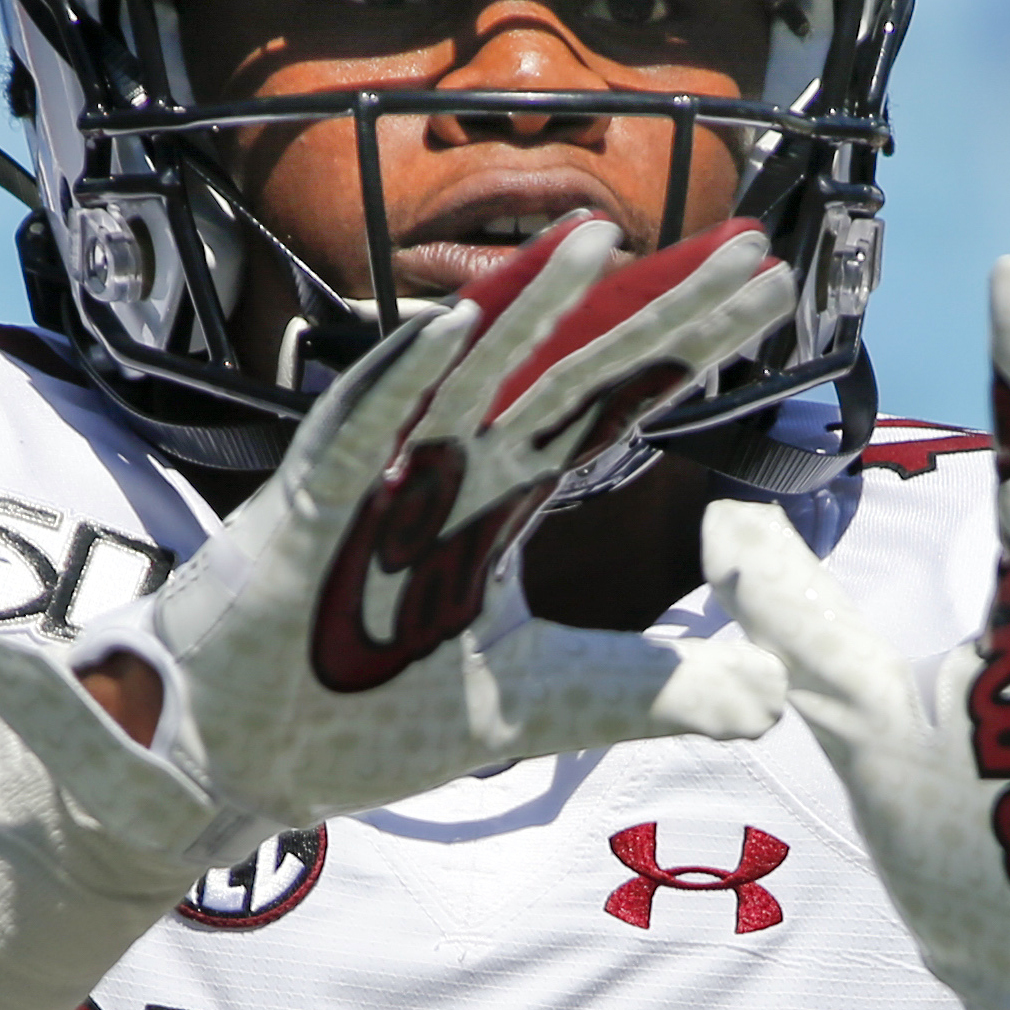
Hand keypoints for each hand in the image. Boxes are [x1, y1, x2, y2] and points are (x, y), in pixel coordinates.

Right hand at [0, 214, 795, 863]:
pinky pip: (359, 432)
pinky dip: (405, 378)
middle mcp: (448, 469)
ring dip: (532, 308)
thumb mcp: (536, 708)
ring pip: (468, 375)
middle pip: (568, 371)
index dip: (689, 349)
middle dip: (655, 311)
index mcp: (499, 498)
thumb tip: (775, 697)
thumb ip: (648, 691)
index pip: (614, 404)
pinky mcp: (305, 513)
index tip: (770, 292)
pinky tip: (457, 323)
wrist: (234, 769)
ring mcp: (375, 481)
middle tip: (746, 252)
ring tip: (607, 240)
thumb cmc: (361, 718)